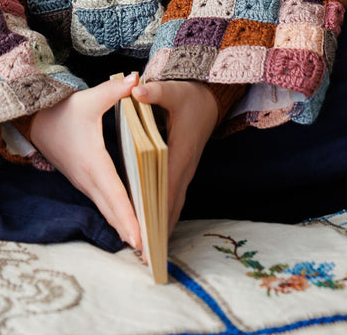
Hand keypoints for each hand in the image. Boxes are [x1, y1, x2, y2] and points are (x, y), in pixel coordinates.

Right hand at [30, 73, 142, 251]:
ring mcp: (85, 183)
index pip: (114, 193)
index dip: (128, 216)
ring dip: (125, 227)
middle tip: (150, 253)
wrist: (37, 121)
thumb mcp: (89, 99)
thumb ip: (114, 91)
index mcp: (93, 162)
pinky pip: (103, 204)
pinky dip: (117, 217)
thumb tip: (136, 80)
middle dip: (131, 232)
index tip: (140, 236)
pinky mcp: (85, 183)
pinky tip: (130, 226)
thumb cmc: (64, 111)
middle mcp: (88, 179)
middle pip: (113, 211)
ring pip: (108, 210)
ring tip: (145, 245)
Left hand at [131, 79, 217, 235]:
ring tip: (147, 250)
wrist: (211, 98)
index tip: (147, 234)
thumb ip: (155, 92)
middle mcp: (185, 167)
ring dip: (161, 225)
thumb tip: (135, 91)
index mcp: (180, 151)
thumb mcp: (173, 89)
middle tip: (146, 256)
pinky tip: (153, 225)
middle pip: (171, 205)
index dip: (156, 212)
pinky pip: (173, 197)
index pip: (166, 188)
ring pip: (174, 204)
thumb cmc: (190, 95)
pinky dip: (164, 213)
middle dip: (158, 230)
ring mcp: (186, 170)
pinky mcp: (183, 170)